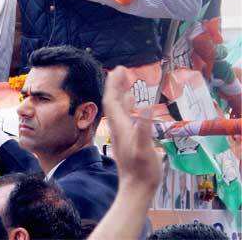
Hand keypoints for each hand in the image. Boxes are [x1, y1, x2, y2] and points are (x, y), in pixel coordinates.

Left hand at [103, 66, 161, 192]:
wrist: (136, 188)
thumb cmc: (143, 170)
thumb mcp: (145, 150)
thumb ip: (144, 129)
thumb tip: (146, 107)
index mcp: (120, 126)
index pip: (112, 100)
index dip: (114, 84)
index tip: (119, 69)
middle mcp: (118, 126)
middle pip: (112, 101)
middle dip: (115, 84)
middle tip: (121, 69)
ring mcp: (122, 132)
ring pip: (118, 107)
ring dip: (121, 92)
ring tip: (126, 79)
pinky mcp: (127, 137)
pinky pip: (124, 115)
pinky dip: (127, 104)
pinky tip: (133, 101)